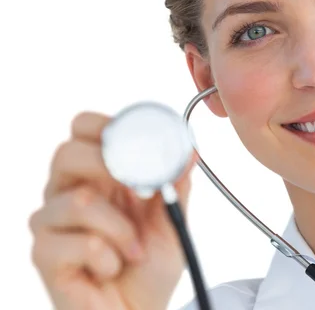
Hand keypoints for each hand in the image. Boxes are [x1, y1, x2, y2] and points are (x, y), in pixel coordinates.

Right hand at [29, 111, 193, 309]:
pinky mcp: (45, 255)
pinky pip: (78, 242)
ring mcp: (53, 223)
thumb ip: (175, 185)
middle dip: (108, 167)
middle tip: (136, 189)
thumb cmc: (149, 267)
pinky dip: (108, 257)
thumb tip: (190, 150)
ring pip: (79, 200)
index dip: (104, 125)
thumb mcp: (172, 221)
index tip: (135, 142)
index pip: (82, 129)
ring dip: (120, 229)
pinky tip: (112, 269)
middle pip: (66, 152)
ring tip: (134, 250)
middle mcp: (69, 192)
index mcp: (99, 175)